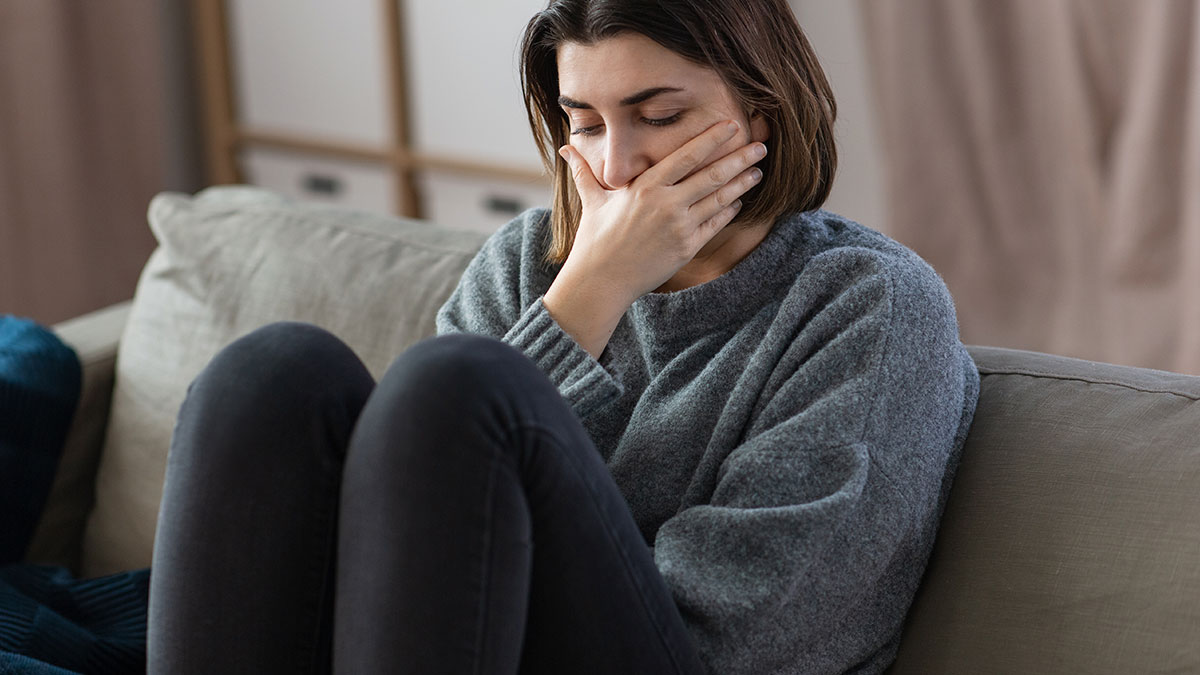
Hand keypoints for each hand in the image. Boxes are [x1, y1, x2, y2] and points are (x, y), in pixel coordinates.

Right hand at [543, 120, 766, 356]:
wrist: (601, 281)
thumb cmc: (595, 240)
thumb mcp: (592, 201)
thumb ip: (584, 172)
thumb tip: (565, 147)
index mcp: (645, 187)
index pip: (686, 156)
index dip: (711, 139)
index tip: (731, 126)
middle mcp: (666, 204)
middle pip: (711, 175)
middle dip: (739, 159)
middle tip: (761, 146)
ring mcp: (679, 227)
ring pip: (719, 200)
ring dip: (741, 184)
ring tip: (757, 170)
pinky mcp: (686, 248)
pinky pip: (714, 226)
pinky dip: (728, 211)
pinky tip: (739, 201)